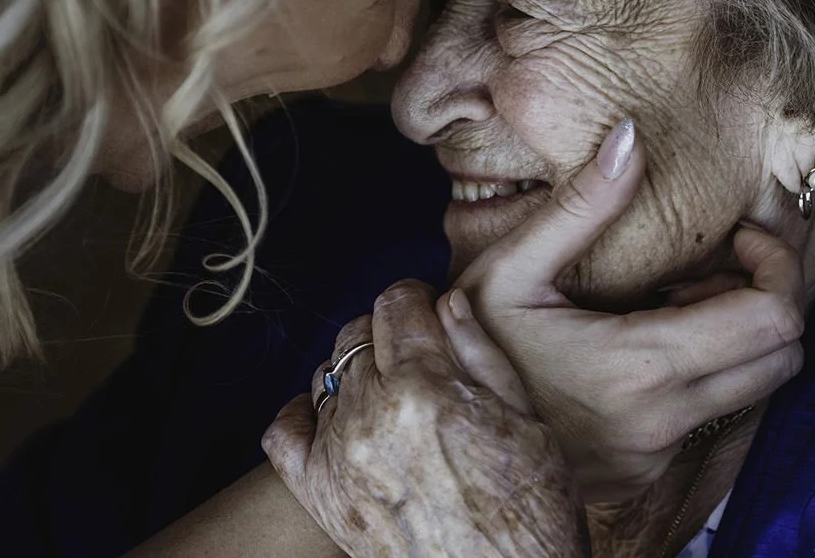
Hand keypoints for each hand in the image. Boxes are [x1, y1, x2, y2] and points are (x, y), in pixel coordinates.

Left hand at [262, 280, 587, 557]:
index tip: (431, 312)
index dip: (417, 299)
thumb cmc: (531, 515)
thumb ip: (482, 353)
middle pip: (358, 334)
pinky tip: (336, 418)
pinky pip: (283, 431)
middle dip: (388, 333)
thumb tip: (449, 300)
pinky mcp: (319, 495)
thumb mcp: (528, 423)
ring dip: (355, 373)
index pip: (396, 303)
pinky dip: (304, 415)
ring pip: (326, 375)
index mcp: (426, 388)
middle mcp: (371, 415)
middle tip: (420, 357)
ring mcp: (338, 456)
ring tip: (393, 395)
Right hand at [437, 123, 806, 501]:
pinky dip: (706, 369)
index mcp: (640, 367)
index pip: (774, 320)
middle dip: (767, 299)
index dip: (777, 266)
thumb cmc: (470, 343)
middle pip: (784, 356)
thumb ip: (581, 204)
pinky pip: (714, 413)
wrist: (439, 434)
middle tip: (711, 266)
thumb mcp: (511, 267)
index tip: (740, 236)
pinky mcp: (648, 470)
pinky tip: (647, 341)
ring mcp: (657, 453)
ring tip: (674, 300)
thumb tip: (630, 135)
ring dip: (739, 337)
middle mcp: (662, 419)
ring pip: (758, 388)